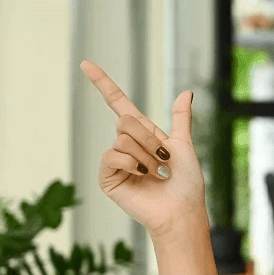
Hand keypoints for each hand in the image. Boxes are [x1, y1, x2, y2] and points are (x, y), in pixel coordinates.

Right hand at [80, 60, 207, 238]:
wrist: (181, 210)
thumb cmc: (187, 184)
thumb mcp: (184, 145)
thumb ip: (181, 119)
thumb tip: (187, 92)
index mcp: (144, 135)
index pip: (119, 103)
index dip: (104, 84)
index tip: (86, 64)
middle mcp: (126, 146)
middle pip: (126, 120)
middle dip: (149, 137)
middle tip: (162, 158)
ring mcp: (115, 162)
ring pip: (122, 138)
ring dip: (145, 154)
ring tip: (155, 172)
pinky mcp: (107, 178)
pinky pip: (112, 155)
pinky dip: (132, 164)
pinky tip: (142, 176)